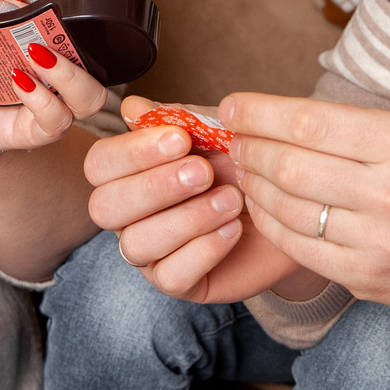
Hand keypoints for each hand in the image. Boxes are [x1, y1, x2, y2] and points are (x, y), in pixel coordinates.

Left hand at [0, 0, 110, 159]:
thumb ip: (1, 16)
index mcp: (65, 56)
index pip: (90, 31)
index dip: (80, 10)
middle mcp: (70, 85)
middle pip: (100, 70)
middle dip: (77, 48)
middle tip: (41, 34)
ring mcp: (61, 110)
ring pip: (90, 98)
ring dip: (66, 74)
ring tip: (34, 54)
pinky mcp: (39, 132)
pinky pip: (56, 120)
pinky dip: (40, 98)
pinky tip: (18, 80)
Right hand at [78, 97, 310, 303]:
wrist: (289, 205)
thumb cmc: (241, 163)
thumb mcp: (213, 132)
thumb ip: (175, 119)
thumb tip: (132, 106)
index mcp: (127, 174)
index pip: (100, 165)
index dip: (133, 152)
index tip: (181, 139)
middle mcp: (129, 216)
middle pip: (105, 207)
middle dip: (155, 187)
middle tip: (204, 172)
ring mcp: (150, 253)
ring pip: (137, 244)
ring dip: (186, 219)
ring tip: (231, 200)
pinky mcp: (180, 283)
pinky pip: (171, 276)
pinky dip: (203, 250)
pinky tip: (233, 230)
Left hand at [222, 92, 389, 344]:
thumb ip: (361, 128)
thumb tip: (284, 114)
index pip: (311, 121)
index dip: (260, 112)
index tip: (233, 105)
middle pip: (290, 165)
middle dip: (250, 148)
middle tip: (233, 139)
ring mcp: (378, 241)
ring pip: (287, 206)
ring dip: (254, 184)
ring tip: (244, 168)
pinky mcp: (365, 277)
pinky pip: (298, 245)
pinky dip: (270, 221)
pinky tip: (262, 204)